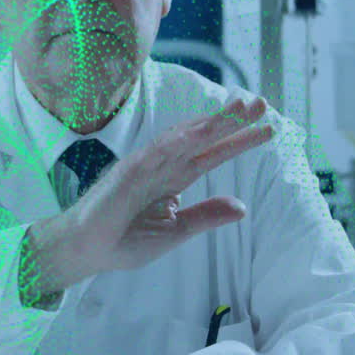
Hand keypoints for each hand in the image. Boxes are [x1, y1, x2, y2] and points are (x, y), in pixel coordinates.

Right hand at [26, 97, 273, 291]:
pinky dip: (180, 139)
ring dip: (212, 122)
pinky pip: (157, 151)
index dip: (239, 141)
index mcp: (174, 178)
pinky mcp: (128, 172)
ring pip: (184, 137)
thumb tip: (242, 207)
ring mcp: (146, 165)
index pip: (212, 154)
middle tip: (261, 104)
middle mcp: (163, 165)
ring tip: (240, 109)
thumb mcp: (175, 231)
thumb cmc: (123, 240)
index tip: (268, 129)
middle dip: (231, 121)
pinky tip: (202, 129)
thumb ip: (205, 216)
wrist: (86, 250)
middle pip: (203, 138)